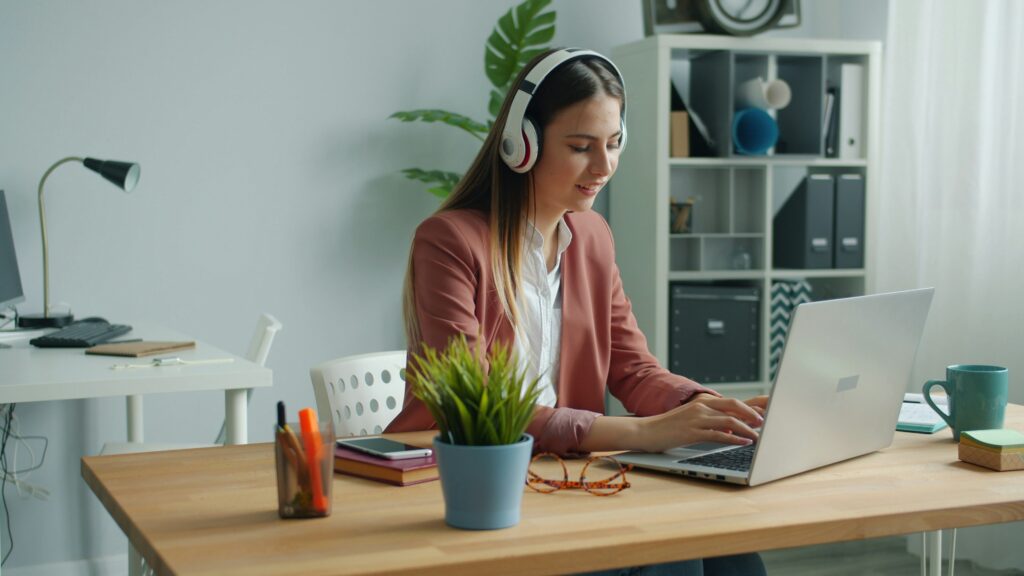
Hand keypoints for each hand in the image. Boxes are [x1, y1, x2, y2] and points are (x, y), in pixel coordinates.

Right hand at [636, 393, 765, 452]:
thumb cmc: (667, 427)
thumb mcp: (689, 418)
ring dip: (747, 429)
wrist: (645, 431)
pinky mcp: (692, 432)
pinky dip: (733, 439)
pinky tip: (742, 443)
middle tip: (764, 424)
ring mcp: (696, 419)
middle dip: (752, 415)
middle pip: (734, 406)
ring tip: (758, 437)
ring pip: (729, 421)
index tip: (761, 416)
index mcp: (701, 402)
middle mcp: (700, 407)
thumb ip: (708, 419)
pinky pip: (718, 435)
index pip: (731, 402)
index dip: (748, 408)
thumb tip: (728, 426)